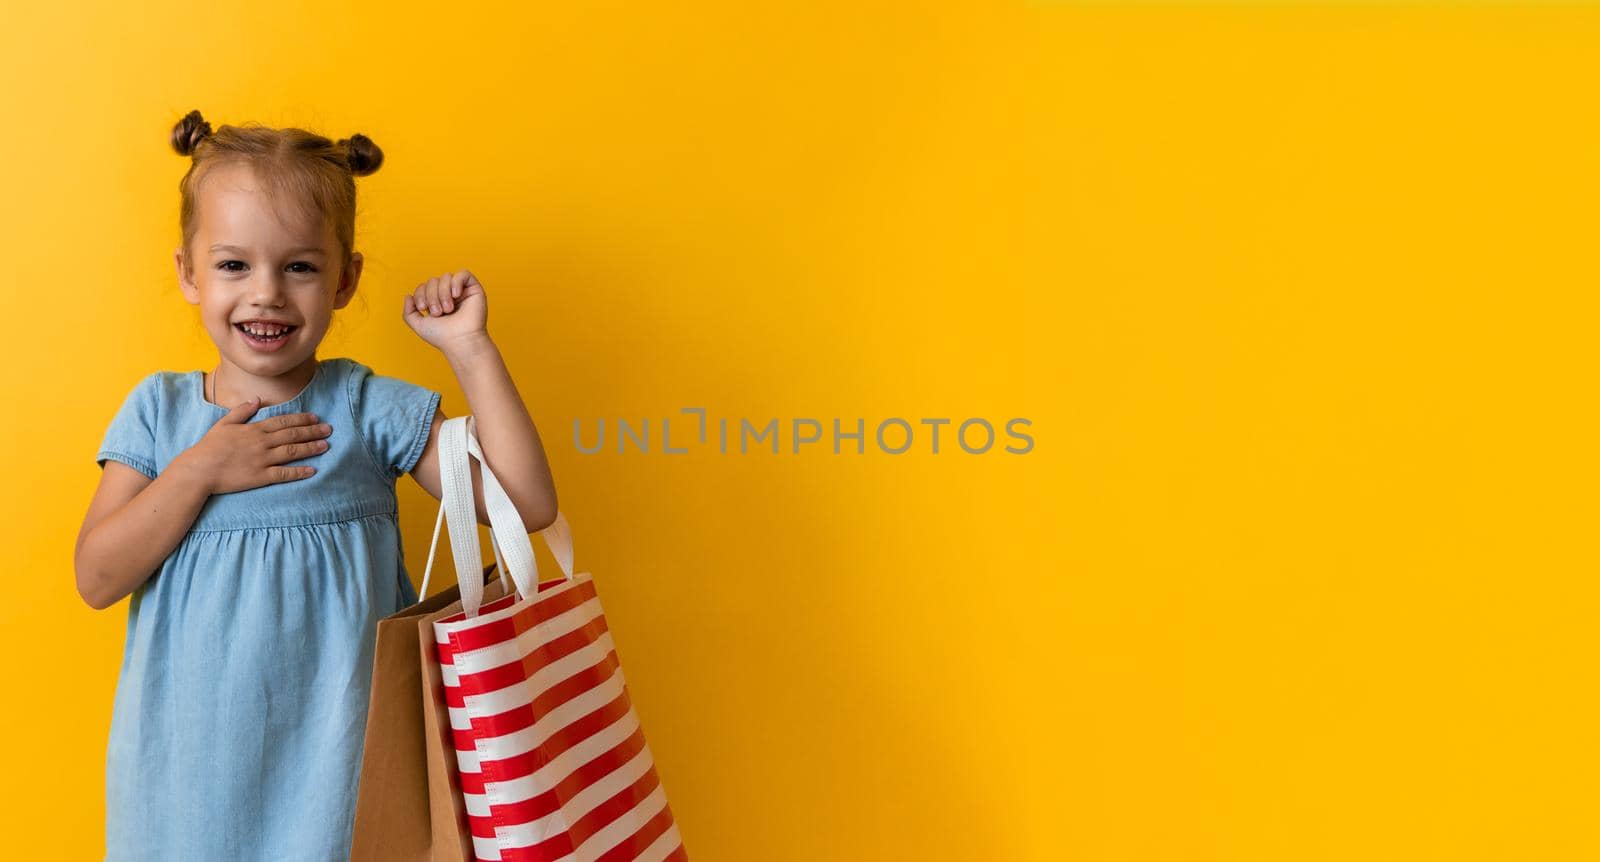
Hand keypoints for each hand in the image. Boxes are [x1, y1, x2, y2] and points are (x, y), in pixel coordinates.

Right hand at [176, 400, 332, 494]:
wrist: (198, 470)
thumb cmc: (209, 447)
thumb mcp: (224, 424)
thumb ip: (242, 411)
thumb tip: (256, 399)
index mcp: (254, 429)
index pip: (283, 421)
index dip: (301, 419)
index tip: (316, 418)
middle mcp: (261, 443)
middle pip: (292, 435)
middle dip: (312, 431)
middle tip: (329, 430)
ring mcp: (262, 460)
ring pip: (292, 452)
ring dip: (311, 448)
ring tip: (325, 445)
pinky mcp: (260, 477)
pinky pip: (284, 474)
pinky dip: (299, 472)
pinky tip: (312, 470)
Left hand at [403, 269, 488, 351]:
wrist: (460, 341)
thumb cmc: (442, 336)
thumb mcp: (418, 324)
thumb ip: (408, 312)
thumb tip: (408, 295)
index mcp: (436, 301)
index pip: (424, 286)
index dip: (420, 294)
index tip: (423, 309)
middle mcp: (449, 295)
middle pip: (433, 280)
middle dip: (432, 296)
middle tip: (438, 312)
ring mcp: (462, 291)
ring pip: (446, 277)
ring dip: (443, 293)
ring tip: (448, 309)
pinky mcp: (474, 289)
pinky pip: (463, 273)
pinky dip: (456, 282)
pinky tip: (456, 295)